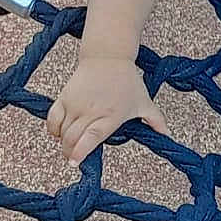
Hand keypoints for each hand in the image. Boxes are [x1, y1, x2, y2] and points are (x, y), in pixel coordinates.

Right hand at [46, 56, 169, 165]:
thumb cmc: (127, 80)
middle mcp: (91, 111)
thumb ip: (155, 120)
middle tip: (74, 158)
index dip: (81, 152)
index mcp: (111, 116)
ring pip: (61, 131)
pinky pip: (52, 118)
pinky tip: (59, 133)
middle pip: (72, 139)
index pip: (91, 137)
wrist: (108, 57)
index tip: (76, 163)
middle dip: (70, 153)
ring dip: (63, 143)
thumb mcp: (144, 101)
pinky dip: (53, 129)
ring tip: (69, 145)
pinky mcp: (64, 97)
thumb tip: (167, 136)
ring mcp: (76, 104)